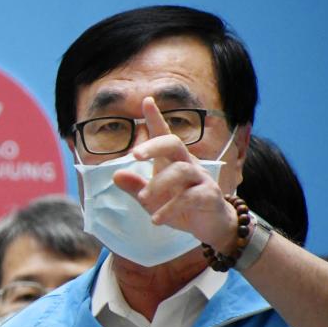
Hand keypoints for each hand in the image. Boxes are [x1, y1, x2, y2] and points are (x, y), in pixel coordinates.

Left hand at [113, 97, 238, 252]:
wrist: (212, 225)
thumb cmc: (180, 206)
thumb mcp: (153, 198)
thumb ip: (135, 187)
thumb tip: (115, 175)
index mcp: (173, 160)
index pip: (164, 135)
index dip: (156, 118)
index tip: (146, 100)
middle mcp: (188, 164)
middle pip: (173, 143)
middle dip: (153, 145)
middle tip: (134, 156)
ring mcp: (201, 178)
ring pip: (181, 170)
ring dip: (158, 184)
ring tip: (143, 199)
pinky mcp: (210, 196)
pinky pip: (190, 197)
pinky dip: (170, 208)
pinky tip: (156, 219)